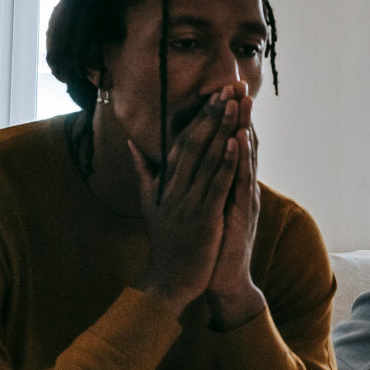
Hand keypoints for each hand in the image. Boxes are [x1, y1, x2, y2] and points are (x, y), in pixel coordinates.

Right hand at [130, 92, 238, 317]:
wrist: (168, 281)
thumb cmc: (165, 242)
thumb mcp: (149, 204)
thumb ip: (143, 172)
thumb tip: (132, 144)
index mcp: (165, 183)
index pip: (182, 142)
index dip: (199, 117)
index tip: (214, 94)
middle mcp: (174, 188)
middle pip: (195, 144)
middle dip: (213, 115)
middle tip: (228, 88)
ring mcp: (188, 203)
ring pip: (207, 160)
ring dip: (223, 130)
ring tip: (235, 104)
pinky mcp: (203, 218)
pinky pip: (216, 186)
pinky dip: (227, 163)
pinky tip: (237, 143)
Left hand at [206, 83, 265, 329]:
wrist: (222, 278)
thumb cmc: (212, 244)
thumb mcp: (205, 208)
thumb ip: (203, 185)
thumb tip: (193, 165)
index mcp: (229, 184)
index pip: (230, 144)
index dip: (227, 118)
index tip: (223, 91)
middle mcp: (240, 187)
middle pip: (241, 144)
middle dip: (239, 113)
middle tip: (238, 84)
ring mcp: (243, 198)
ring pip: (245, 157)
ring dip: (244, 127)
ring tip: (243, 100)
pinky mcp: (242, 212)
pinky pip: (242, 181)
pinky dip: (242, 159)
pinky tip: (240, 139)